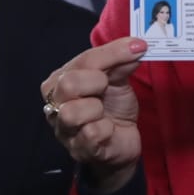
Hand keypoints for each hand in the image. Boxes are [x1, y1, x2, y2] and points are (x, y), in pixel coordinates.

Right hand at [43, 37, 146, 192]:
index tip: (138, 47)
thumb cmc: (113, 109)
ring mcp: (64, 129)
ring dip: (97, 109)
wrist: (121, 142)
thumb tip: (134, 46)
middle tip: (107, 87)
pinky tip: (108, 129)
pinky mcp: (79, 149)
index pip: (84, 60)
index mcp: (60, 80)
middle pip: (68, 84)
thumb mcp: (117, 80)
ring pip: (72, 112)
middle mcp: (55, 104)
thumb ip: (120, 62)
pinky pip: (91, 133)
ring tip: (104, 112)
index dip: (112, 53)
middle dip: (97, 82)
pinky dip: (106, 129)